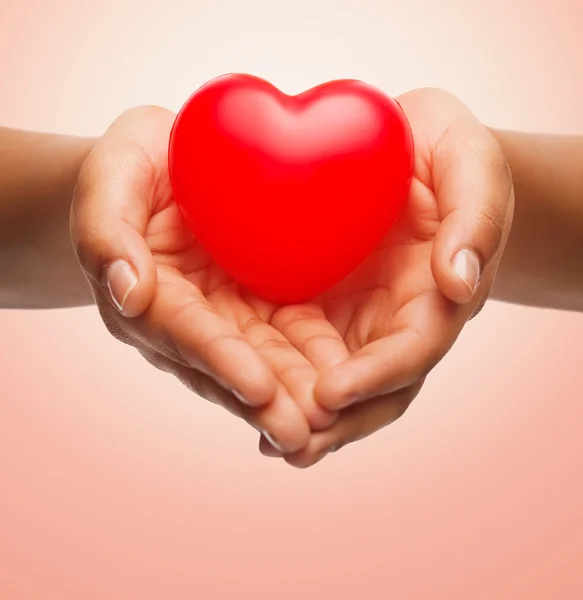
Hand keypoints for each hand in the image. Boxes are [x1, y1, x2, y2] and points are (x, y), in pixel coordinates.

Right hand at [70, 106, 343, 452]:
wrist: (167, 165)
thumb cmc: (135, 167)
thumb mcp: (113, 175)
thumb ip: (106, 230)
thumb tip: (128, 293)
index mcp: (149, 294)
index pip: (184, 331)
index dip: (220, 360)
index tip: (258, 389)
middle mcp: (188, 319)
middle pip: (227, 365)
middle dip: (265, 400)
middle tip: (303, 433)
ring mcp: (225, 317)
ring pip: (262, 362)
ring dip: (293, 396)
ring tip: (330, 425)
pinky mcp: (257, 306)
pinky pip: (288, 338)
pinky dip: (313, 363)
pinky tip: (345, 386)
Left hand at [262, 88, 514, 466]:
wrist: (406, 148)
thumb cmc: (445, 154)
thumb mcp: (470, 166)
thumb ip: (475, 218)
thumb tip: (459, 283)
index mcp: (435, 297)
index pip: (412, 351)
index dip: (376, 377)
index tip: (330, 395)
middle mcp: (395, 321)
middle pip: (373, 389)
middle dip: (336, 421)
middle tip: (289, 444)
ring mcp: (355, 319)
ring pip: (332, 381)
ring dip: (303, 414)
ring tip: (265, 438)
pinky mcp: (318, 306)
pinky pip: (298, 349)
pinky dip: (277, 376)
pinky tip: (246, 393)